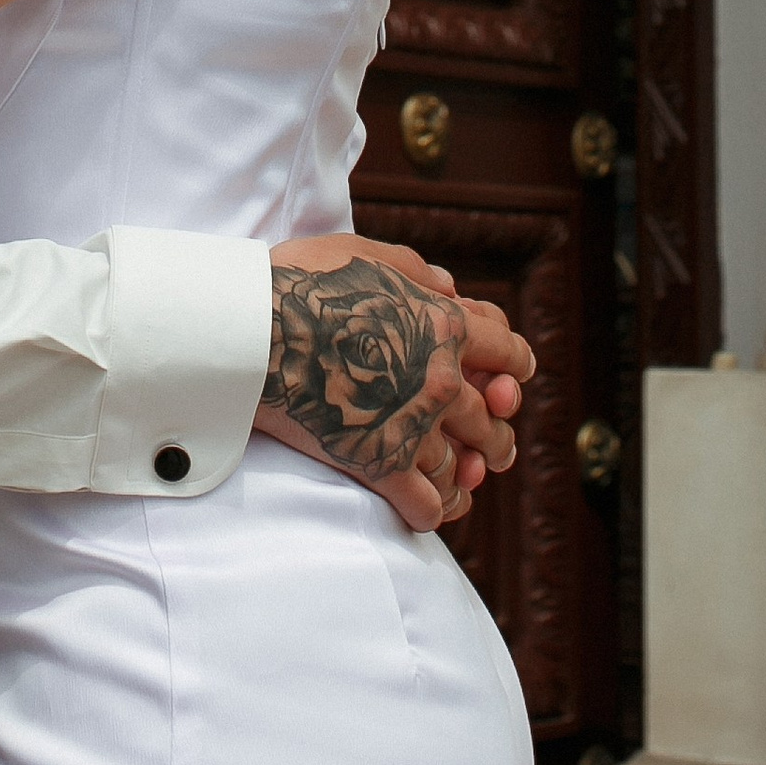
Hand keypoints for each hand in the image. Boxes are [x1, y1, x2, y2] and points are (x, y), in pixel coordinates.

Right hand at [257, 235, 534, 537]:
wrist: (253, 329)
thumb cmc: (301, 280)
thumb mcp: (364, 253)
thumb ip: (414, 270)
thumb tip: (449, 286)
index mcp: (444, 324)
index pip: (503, 346)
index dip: (512, 361)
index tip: (512, 373)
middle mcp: (440, 377)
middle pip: (490, 415)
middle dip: (497, 431)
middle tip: (498, 443)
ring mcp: (412, 424)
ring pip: (461, 464)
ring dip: (466, 474)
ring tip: (466, 481)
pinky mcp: (378, 464)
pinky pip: (423, 503)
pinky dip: (430, 510)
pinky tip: (427, 511)